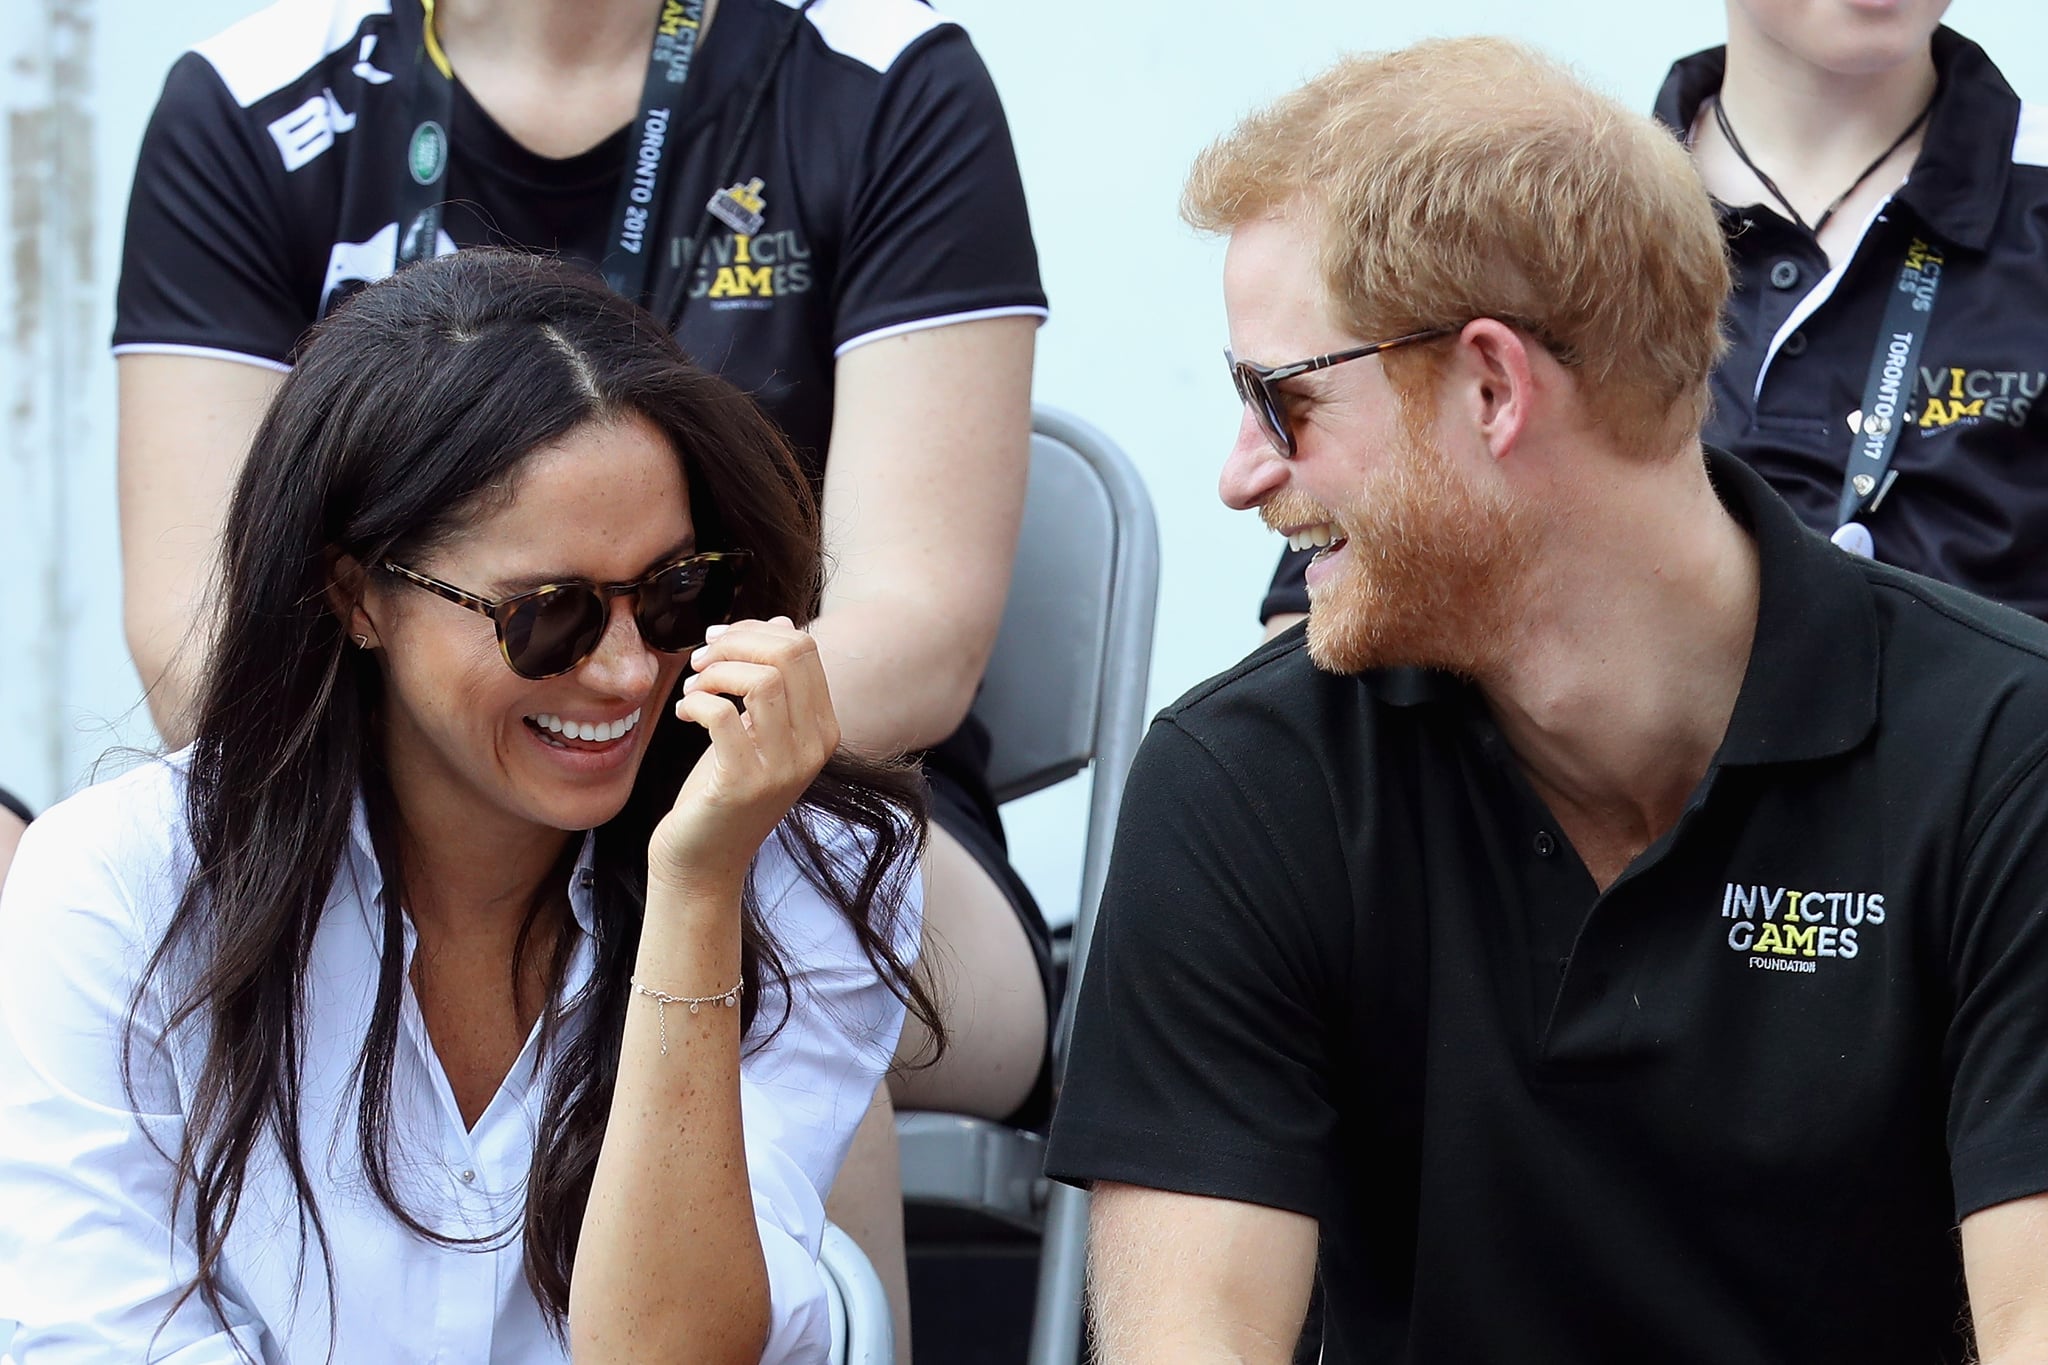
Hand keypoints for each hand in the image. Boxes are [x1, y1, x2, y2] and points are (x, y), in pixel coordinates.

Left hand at [648, 617, 840, 897]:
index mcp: (823, 728)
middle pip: (789, 654)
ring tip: (693, 687)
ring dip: (716, 671)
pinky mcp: (744, 784)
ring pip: (762, 679)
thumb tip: (783, 622)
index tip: (717, 643)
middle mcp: (813, 747)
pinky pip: (722, 714)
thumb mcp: (756, 730)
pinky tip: (684, 713)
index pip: (804, 648)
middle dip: (735, 642)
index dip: (755, 630)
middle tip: (700, 661)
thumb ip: (773, 681)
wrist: (704, 862)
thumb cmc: (724, 790)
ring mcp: (783, 768)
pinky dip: (697, 701)